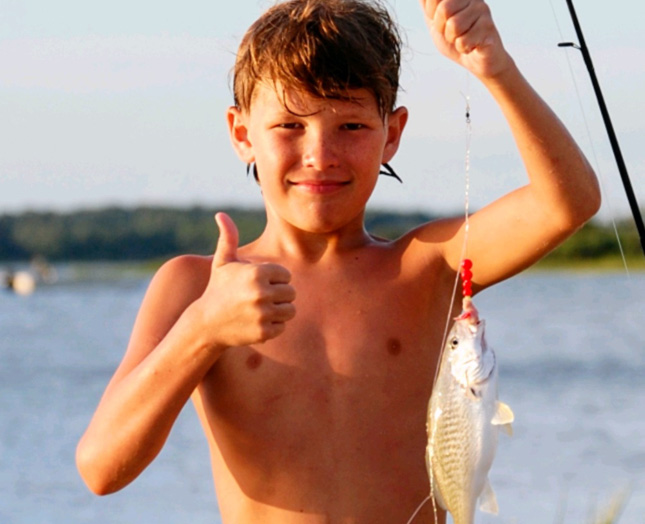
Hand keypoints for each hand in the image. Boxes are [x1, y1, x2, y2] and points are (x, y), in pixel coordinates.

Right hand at [199, 212, 295, 347]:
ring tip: (260, 310)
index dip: (274, 280)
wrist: (206, 324)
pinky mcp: (264, 332)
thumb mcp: (222, 263)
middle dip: (278, 295)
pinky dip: (273, 326)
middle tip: (260, 299)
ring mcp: (263, 313)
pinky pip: (282, 326)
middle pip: (291, 293)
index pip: (286, 275)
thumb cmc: (217, 289)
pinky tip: (256, 322)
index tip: (258, 284)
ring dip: (278, 311)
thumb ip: (228, 238)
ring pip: (290, 311)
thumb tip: (220, 214)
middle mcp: (261, 292)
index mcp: (257, 272)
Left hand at [420, 0, 511, 78]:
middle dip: (442, 27)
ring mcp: (482, 11)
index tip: (442, 21)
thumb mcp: (434, 21)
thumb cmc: (455, 39)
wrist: (476, 61)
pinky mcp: (488, 28)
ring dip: (453, 39)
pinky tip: (471, 46)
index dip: (432, 14)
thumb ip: (427, 4)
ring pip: (454, 25)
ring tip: (462, 38)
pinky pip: (463, 41)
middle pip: (444, 9)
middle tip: (452, 33)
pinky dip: (462, 48)